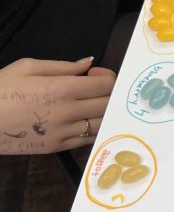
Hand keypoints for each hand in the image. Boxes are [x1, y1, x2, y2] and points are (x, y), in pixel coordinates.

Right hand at [0, 57, 115, 154]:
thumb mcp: (26, 67)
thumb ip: (63, 66)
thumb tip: (88, 63)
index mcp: (61, 89)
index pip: (105, 85)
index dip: (107, 77)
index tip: (94, 74)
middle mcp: (66, 112)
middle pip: (109, 105)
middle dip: (110, 94)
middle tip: (96, 89)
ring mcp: (62, 133)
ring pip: (102, 124)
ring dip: (104, 113)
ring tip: (90, 105)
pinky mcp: (56, 148)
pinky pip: (87, 140)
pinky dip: (92, 129)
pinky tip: (82, 120)